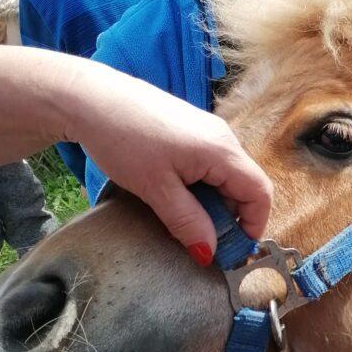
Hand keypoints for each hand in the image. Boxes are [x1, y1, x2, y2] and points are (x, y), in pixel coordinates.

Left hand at [65, 68, 271, 258]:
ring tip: (181, 217)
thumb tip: (209, 253)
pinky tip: (172, 194)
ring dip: (212, 203)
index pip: (260, 192)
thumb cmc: (124, 140)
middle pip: (244, 185)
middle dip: (230, 217)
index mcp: (222, 151)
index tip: (234, 250)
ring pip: (224, 176)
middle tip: (202, 239)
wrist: (90, 99)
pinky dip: (200, 186)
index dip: (254, 225)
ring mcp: (206, 131)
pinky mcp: (189, 130)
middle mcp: (222, 138)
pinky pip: (208, 164)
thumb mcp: (156, 189)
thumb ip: (187, 222)